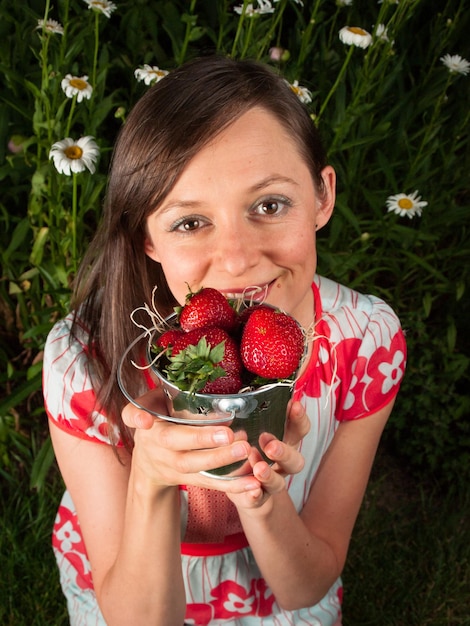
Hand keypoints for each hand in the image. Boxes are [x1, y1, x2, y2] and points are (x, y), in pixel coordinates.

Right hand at [121, 391, 260, 493]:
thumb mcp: (148, 405)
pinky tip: (252, 482)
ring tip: (246, 452)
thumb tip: (143, 419)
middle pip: (181, 451)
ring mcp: (176, 469)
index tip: (147, 421)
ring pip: (197, 470)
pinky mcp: (191, 480)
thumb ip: (144, 404)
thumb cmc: (156, 420)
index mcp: (153, 431)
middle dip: (205, 442)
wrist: (148, 461)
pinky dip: (232, 484)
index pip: (145, 424)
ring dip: (223, 463)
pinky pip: (211, 483)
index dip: (142, 422)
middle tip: (231, 435)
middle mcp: (162, 452)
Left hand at [228, 400, 309, 509]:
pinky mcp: (257, 498)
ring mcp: (271, 482)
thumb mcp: (246, 427)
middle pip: (296, 460)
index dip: (300, 418)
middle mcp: (281, 463)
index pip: (299, 429)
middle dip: (284, 451)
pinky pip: (260, 500)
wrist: (238, 486)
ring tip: (258, 469)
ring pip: (280, 482)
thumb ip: (247, 415)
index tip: (293, 405)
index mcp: (282, 441)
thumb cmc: (244, 448)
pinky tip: (251, 491)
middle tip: (269, 444)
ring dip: (270, 475)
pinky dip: (256, 496)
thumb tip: (240, 392)